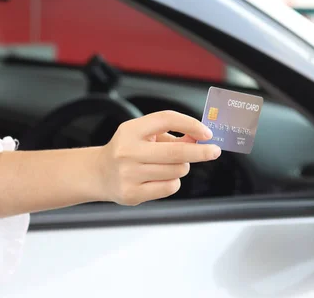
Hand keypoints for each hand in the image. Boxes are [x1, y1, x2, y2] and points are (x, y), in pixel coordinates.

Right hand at [94, 110, 219, 205]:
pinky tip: (160, 178)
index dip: (190, 124)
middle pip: (176, 151)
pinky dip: (172, 182)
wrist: (99, 173)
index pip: (166, 119)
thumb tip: (200, 140)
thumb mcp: (143, 135)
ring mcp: (129, 174)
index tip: (206, 132)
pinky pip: (169, 187)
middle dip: (201, 151)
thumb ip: (171, 136)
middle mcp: (127, 151)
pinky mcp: (132, 193)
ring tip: (169, 165)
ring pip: (176, 170)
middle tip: (214, 151)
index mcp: (130, 130)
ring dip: (181, 167)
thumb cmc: (126, 150)